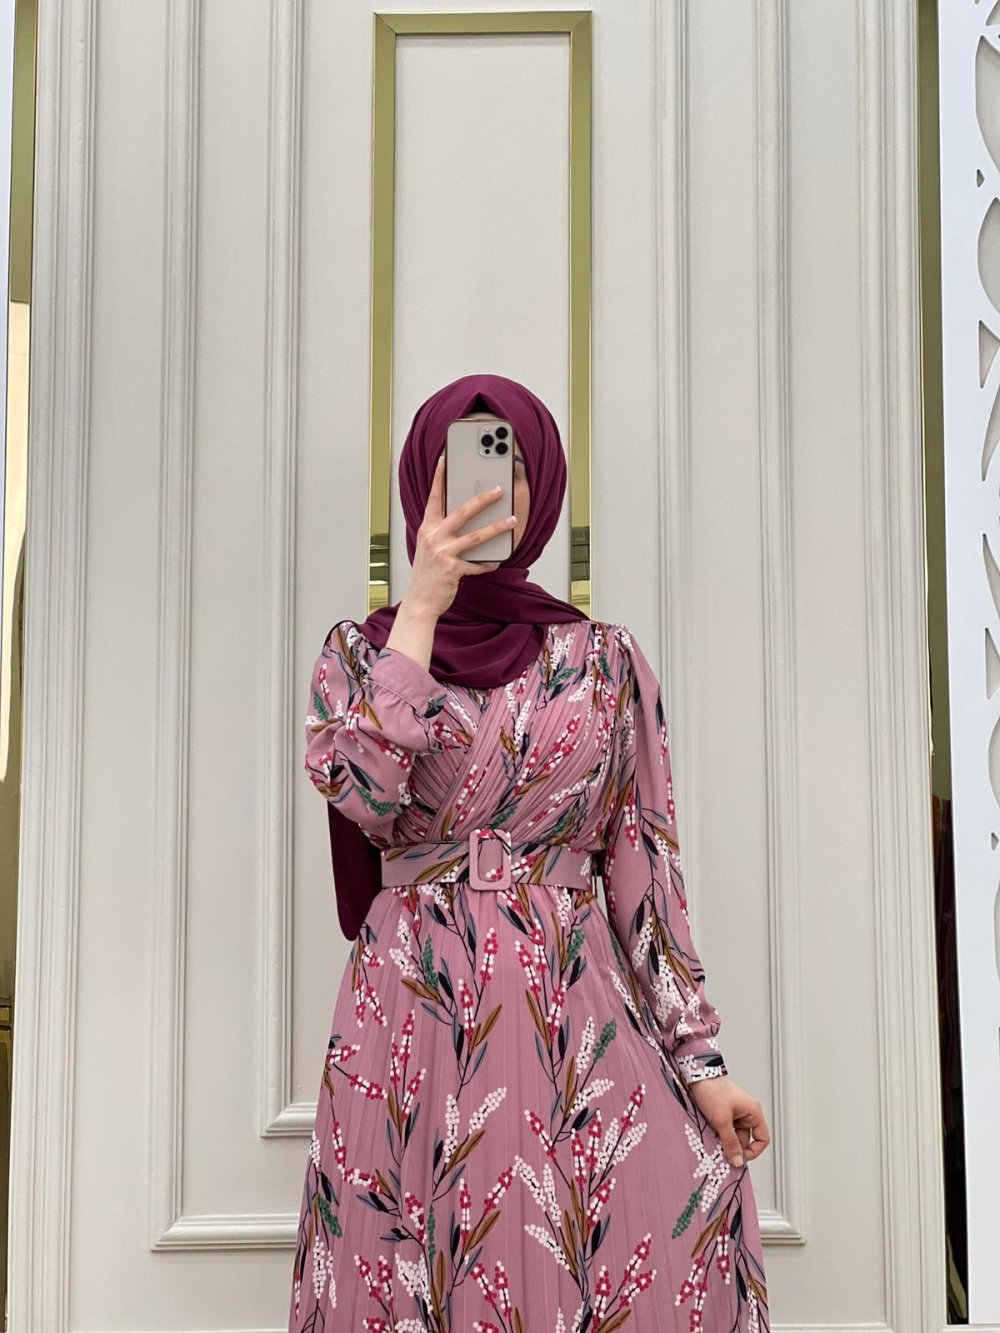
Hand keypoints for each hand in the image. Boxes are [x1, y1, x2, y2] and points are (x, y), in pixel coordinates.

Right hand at [404, 452, 516, 619]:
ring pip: (476, 536)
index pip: (434, 497)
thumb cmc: (427, 574)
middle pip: (461, 512)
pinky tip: (496, 560)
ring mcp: (443, 554)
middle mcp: (434, 538)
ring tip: (512, 521)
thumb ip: (443, 532)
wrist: (419, 602)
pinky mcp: (453, 570)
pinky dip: (488, 562)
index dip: (440, 477)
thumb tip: (467, 519)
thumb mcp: (430, 547)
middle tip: (499, 490)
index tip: (446, 459)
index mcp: (427, 528)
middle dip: (483, 499)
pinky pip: (477, 564)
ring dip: (497, 527)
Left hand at [688, 1075, 769, 1168]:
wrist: (697, 1076)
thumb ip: (730, 1141)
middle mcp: (746, 1113)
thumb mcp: (722, 1119)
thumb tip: (738, 1160)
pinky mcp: (723, 1114)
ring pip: (734, 1136)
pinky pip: (725, 1130)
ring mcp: (734, 1114)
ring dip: (725, 1141)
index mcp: (753, 1112)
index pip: (762, 1138)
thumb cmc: (713, 1090)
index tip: (740, 1158)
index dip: (753, 1151)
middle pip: (745, 1139)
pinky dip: (719, 1135)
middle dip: (734, 1147)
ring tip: (714, 1140)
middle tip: (722, 1153)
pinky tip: (710, 1135)